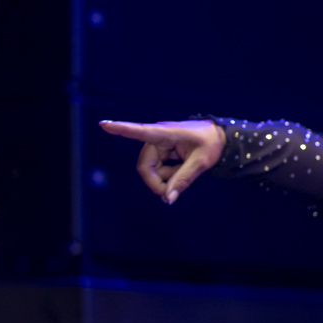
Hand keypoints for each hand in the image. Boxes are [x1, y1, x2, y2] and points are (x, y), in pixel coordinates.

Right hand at [97, 119, 225, 203]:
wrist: (219, 138)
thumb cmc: (211, 144)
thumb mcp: (201, 163)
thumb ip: (183, 180)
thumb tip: (168, 199)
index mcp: (166, 133)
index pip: (141, 131)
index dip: (122, 129)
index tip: (104, 124)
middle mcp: (157, 137)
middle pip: (145, 166)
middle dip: (156, 182)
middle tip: (170, 196)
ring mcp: (158, 145)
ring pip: (151, 171)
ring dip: (165, 178)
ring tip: (184, 170)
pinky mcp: (160, 152)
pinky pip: (157, 170)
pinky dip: (168, 175)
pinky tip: (181, 167)